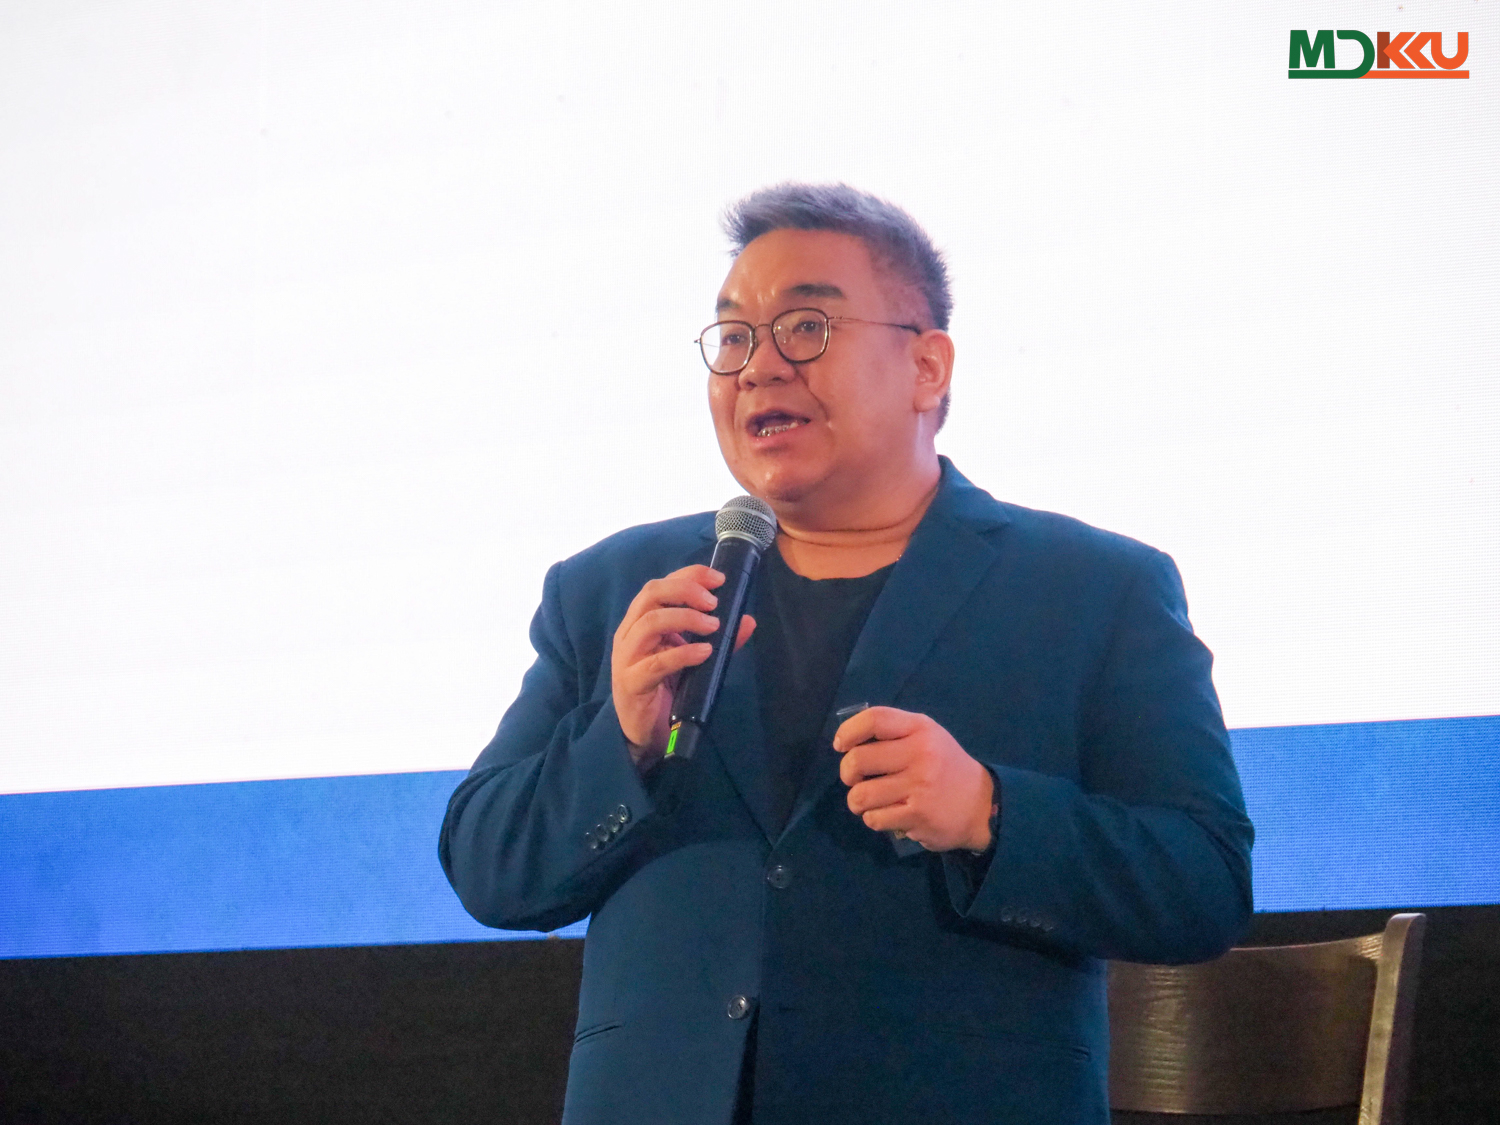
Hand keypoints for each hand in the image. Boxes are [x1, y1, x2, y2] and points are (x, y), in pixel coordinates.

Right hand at [611, 564, 755, 768]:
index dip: (689, 575)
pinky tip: (704, 653)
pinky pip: (656, 663)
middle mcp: (630, 632)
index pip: (661, 585)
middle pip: (651, 594)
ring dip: (685, 618)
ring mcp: (627, 657)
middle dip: (685, 590)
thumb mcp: (692, 658)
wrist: (642, 731)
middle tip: (714, 602)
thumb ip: (718, 639)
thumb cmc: (665, 688)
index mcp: (641, 621)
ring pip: (650, 623)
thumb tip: (747, 620)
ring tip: (714, 626)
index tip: (719, 578)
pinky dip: (683, 653)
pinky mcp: (632, 682)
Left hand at [833, 707, 994, 852]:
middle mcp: (921, 754)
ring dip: (858, 801)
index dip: (848, 731)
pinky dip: (874, 818)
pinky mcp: (918, 816)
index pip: (875, 719)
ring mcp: (919, 787)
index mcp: (920, 729)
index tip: (841, 745)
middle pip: (858, 759)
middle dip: (847, 773)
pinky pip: (874, 819)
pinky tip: (889, 814)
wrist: (983, 805)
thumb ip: (894, 732)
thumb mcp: (928, 736)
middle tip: (855, 778)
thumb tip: (847, 740)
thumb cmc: (945, 766)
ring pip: (861, 795)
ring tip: (870, 800)